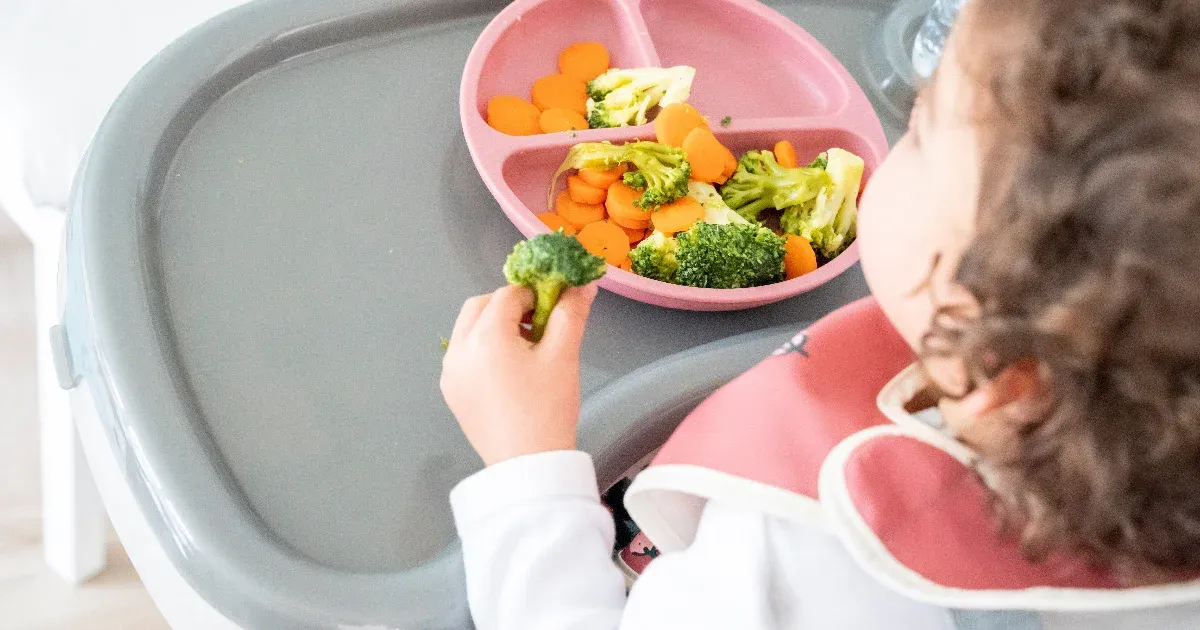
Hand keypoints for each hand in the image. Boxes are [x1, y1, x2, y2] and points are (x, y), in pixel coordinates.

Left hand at [440, 283, 598, 465]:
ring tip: (524, 349)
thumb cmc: (548, 408)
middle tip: (537, 326)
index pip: (508, 295)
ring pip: (468, 329)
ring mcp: (450, 372)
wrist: (528, 466)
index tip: (554, 310)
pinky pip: (463, 355)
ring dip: (493, 326)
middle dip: (508, 307)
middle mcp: (459, 349)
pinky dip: (482, 349)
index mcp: (485, 336)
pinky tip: (508, 371)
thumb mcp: (564, 356)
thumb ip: (571, 313)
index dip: (534, 295)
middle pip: (480, 306)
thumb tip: (583, 284)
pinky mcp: (451, 392)